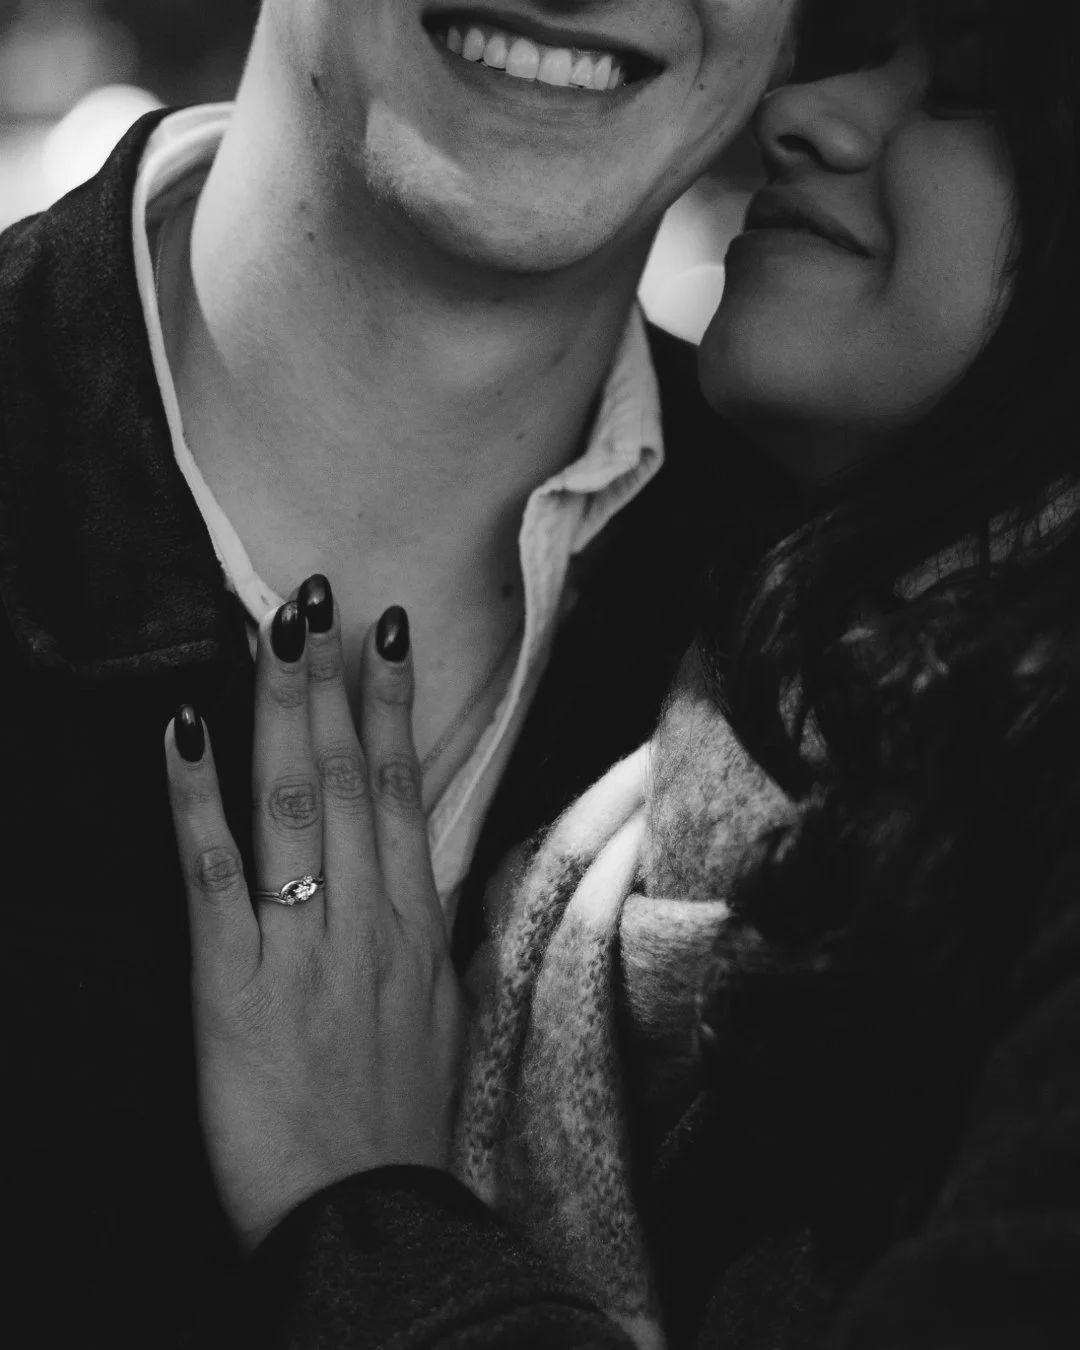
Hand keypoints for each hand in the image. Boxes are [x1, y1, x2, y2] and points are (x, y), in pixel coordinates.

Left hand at [165, 576, 464, 1249]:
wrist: (367, 1215)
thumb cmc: (402, 1115)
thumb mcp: (442, 1011)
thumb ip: (430, 928)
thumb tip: (424, 863)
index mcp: (414, 922)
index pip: (404, 788)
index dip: (393, 705)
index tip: (385, 634)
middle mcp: (365, 918)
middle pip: (349, 776)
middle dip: (332, 680)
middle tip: (319, 597)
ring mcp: (301, 946)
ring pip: (294, 805)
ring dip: (282, 711)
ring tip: (274, 632)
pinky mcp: (232, 986)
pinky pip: (214, 876)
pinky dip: (195, 801)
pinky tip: (183, 734)